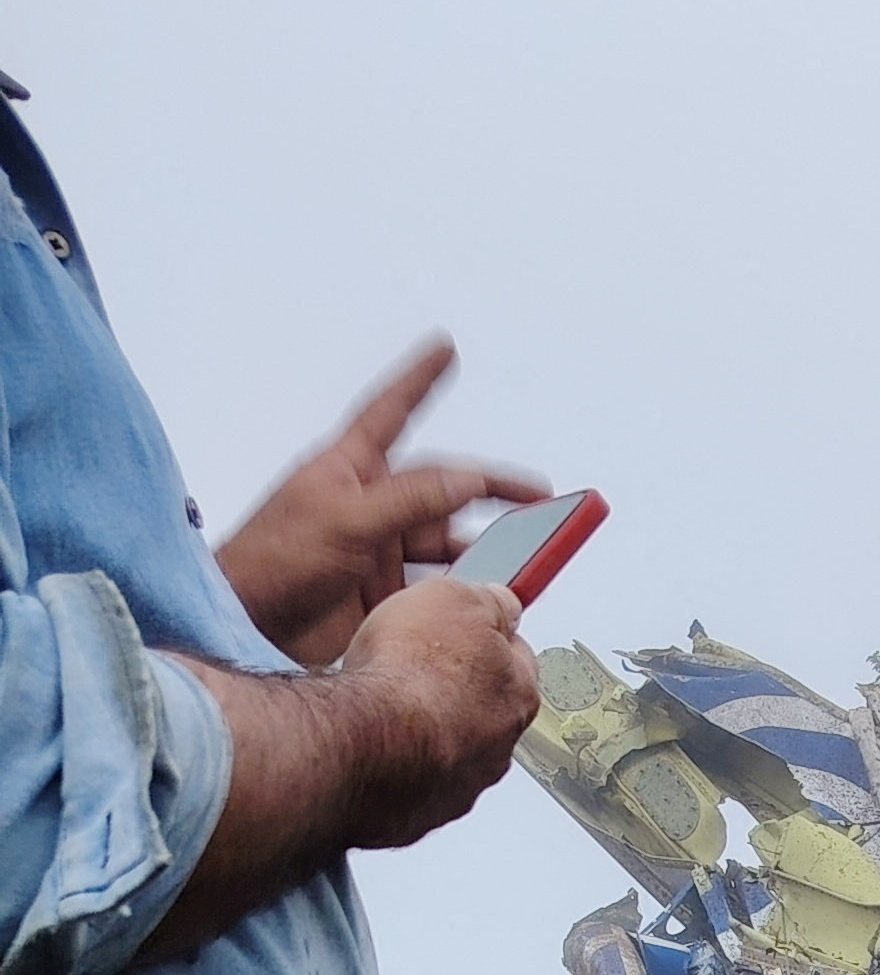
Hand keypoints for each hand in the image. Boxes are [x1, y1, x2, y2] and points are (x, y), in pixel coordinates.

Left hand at [215, 337, 545, 665]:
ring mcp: (379, 550)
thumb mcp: (345, 519)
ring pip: (447, 540)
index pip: (391, 410)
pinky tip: (490, 596)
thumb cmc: (273, 560)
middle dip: (491, 491)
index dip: (419, 379)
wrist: (246, 626)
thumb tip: (468, 479)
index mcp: (351, 469)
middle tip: (539, 498)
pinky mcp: (384, 594)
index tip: (444, 348)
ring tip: (526, 557)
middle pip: (443, 489)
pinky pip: (437, 585)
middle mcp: (371, 504)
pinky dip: (465, 590)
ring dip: (484, 548)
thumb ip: (410, 499)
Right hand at [335, 578, 540, 845]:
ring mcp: (461, 785)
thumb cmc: (409, 675)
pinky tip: (372, 745)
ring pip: (448, 751)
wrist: (363, 741)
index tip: (469, 630)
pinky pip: (412, 785)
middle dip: (454, 689)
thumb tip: (500, 601)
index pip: (518, 659)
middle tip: (413, 667)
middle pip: (483, 709)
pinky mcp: (418, 813)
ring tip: (385, 708)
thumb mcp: (452, 598)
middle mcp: (499, 747)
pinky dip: (396, 767)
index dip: (487, 638)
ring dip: (424, 732)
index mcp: (517, 694)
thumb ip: (485, 601)